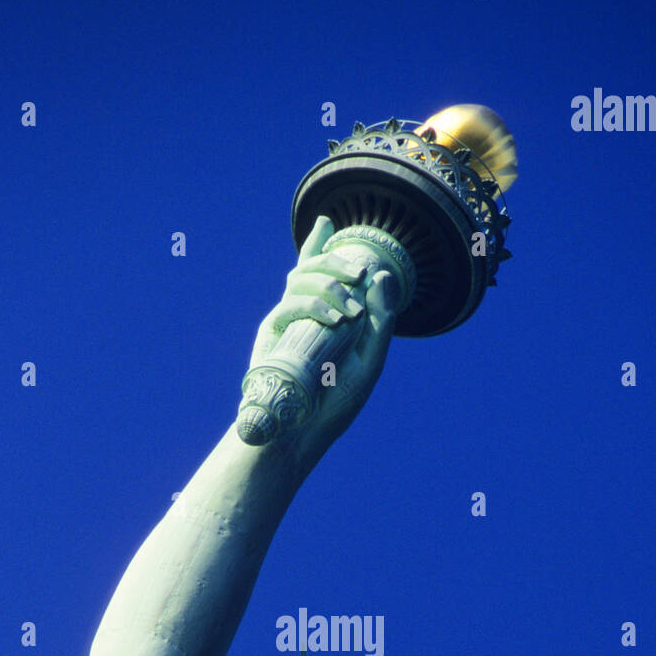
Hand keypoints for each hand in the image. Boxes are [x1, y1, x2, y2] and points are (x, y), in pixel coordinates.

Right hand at [248, 216, 398, 471]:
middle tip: (361, 274)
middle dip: (336, 261)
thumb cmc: (335, 404)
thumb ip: (380, 322)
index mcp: (322, 318)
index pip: (318, 275)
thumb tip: (384, 276)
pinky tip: (338, 320)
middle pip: (309, 266)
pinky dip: (316, 306)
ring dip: (329, 284)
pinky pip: (289, 304)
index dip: (318, 246)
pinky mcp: (271, 335)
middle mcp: (300, 314)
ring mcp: (284, 322)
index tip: (326, 221)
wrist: (304, 434)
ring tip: (351, 311)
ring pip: (299, 278)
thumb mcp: (369, 361)